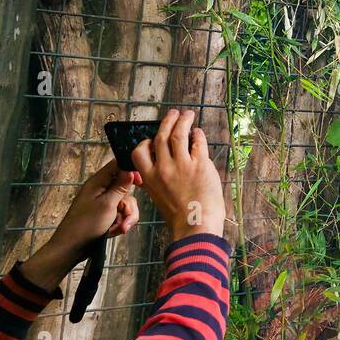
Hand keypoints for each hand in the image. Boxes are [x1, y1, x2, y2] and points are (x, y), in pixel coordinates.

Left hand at [19, 159, 138, 291]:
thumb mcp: (107, 205)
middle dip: (129, 205)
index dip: (131, 171)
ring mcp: (103, 203)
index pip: (117, 165)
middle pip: (126, 188)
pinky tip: (114, 232)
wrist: (72, 248)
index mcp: (98, 182)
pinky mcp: (105, 215)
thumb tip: (130, 171)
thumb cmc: (85, 225)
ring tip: (120, 229)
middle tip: (126, 216)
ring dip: (126, 217)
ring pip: (125, 204)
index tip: (141, 183)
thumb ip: (120, 187)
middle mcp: (101, 190)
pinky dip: (120, 223)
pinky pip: (120, 214)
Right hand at [131, 108, 225, 241]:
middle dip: (167, 121)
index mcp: (150, 178)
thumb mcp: (159, 198)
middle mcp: (163, 169)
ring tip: (187, 114)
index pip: (139, 152)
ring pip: (178, 133)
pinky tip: (198, 133)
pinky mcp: (200, 165)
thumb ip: (156, 182)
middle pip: (161, 136)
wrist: (196, 225)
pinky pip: (197, 142)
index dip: (145, 141)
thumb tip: (155, 170)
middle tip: (173, 114)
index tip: (153, 137)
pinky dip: (197, 134)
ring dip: (183, 120)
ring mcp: (181, 165)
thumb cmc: (180, 216)